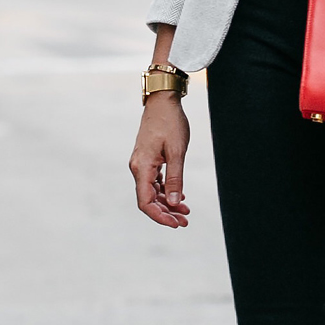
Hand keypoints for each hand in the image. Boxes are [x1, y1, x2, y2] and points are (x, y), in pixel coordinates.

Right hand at [129, 95, 190, 227]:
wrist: (162, 101)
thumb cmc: (170, 123)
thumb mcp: (177, 151)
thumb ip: (175, 178)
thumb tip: (173, 202)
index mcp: (142, 167)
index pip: (145, 202)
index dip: (160, 216)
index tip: (176, 224)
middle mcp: (138, 168)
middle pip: (148, 200)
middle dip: (166, 213)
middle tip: (185, 222)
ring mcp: (142, 164)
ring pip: (152, 192)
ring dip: (168, 203)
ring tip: (186, 212)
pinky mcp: (148, 159)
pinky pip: (155, 181)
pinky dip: (166, 191)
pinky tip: (179, 196)